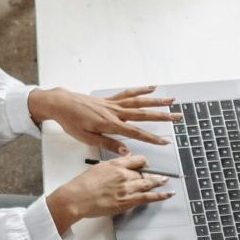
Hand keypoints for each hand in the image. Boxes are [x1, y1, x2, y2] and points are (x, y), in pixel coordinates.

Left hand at [30, 85, 176, 151]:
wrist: (61, 104)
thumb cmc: (72, 122)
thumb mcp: (87, 138)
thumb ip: (108, 144)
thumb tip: (126, 151)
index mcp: (110, 124)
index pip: (136, 133)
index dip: (152, 138)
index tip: (165, 141)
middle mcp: (115, 112)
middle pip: (143, 114)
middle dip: (162, 116)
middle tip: (178, 117)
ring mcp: (114, 104)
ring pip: (140, 102)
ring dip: (157, 101)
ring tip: (172, 101)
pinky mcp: (110, 99)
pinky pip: (129, 93)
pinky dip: (141, 90)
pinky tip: (152, 88)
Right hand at [47, 155, 173, 232]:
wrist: (77, 198)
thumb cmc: (82, 184)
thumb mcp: (98, 168)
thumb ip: (112, 165)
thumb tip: (123, 162)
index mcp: (115, 164)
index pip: (136, 159)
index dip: (143, 162)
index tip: (145, 164)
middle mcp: (123, 174)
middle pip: (143, 172)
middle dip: (152, 174)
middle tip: (160, 175)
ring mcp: (126, 188)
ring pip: (147, 183)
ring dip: (158, 182)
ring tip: (165, 181)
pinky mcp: (127, 201)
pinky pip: (147, 197)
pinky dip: (160, 196)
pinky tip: (168, 194)